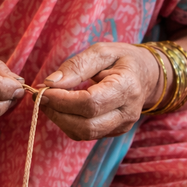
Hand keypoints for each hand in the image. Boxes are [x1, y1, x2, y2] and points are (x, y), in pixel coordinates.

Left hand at [38, 42, 160, 140]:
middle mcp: (127, 113)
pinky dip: (68, 122)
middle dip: (57, 112)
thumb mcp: (101, 52)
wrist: (146, 75)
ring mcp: (122, 126)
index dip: (63, 99)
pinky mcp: (114, 132)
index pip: (91, 103)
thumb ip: (77, 66)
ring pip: (84, 134)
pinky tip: (61, 107)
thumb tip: (50, 83)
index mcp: (127, 87)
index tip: (43, 88)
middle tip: (40, 95)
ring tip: (49, 100)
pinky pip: (86, 134)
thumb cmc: (122, 59)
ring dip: (59, 119)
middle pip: (86, 125)